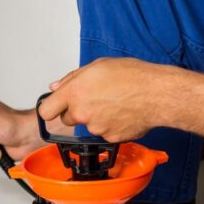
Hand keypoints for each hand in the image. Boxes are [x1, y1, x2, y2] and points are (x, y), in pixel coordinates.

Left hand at [38, 57, 169, 142]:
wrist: (157, 94)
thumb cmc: (133, 76)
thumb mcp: (98, 65)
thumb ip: (71, 78)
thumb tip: (56, 87)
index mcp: (74, 92)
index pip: (46, 110)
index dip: (51, 108)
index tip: (56, 107)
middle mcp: (82, 112)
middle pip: (68, 119)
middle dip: (77, 111)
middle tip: (96, 99)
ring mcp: (95, 128)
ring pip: (89, 125)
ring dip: (97, 117)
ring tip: (115, 103)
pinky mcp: (109, 138)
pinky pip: (105, 133)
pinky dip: (111, 125)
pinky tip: (123, 113)